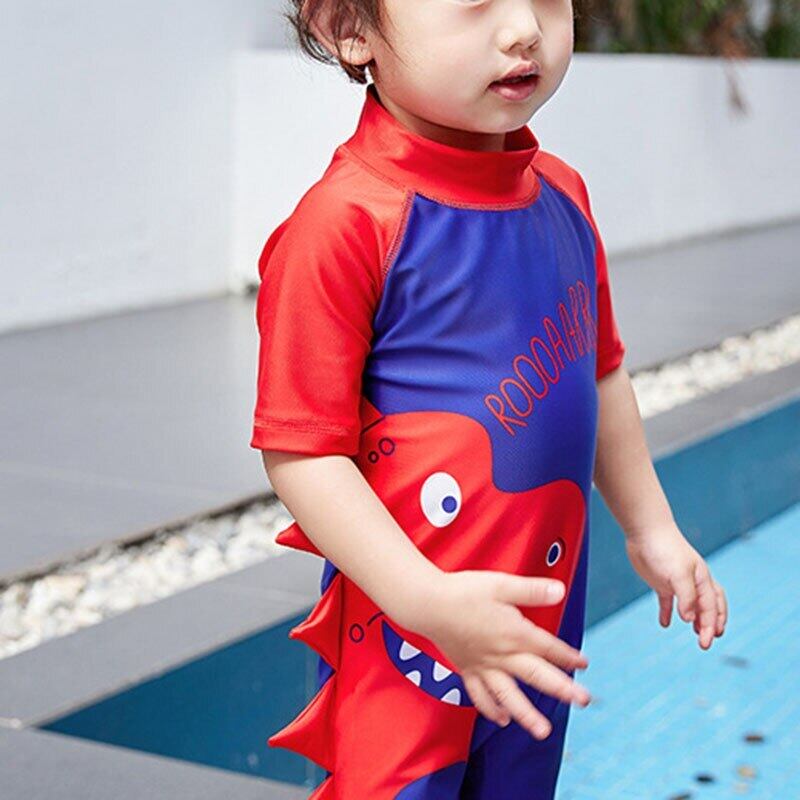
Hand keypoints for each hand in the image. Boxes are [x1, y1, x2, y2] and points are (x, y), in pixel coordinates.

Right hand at [411, 569, 591, 739]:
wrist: (427, 603)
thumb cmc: (464, 591)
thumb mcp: (501, 584)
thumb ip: (532, 590)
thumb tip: (561, 591)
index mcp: (514, 633)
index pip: (548, 647)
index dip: (567, 655)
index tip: (583, 663)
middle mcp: (501, 655)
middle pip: (537, 675)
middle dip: (562, 689)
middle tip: (583, 701)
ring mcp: (483, 666)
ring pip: (509, 695)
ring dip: (527, 714)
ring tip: (542, 732)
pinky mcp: (467, 669)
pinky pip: (480, 695)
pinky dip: (492, 709)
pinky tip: (503, 720)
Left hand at [624, 522, 727, 648]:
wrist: (645, 531)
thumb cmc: (665, 550)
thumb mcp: (678, 573)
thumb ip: (686, 596)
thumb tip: (690, 620)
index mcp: (702, 579)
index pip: (711, 608)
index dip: (711, 626)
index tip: (706, 642)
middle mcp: (693, 582)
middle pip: (708, 607)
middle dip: (711, 625)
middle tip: (706, 643)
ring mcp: (677, 582)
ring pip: (692, 605)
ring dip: (696, 620)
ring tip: (696, 634)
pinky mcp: (661, 581)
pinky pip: (667, 601)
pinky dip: (667, 613)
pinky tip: (664, 624)